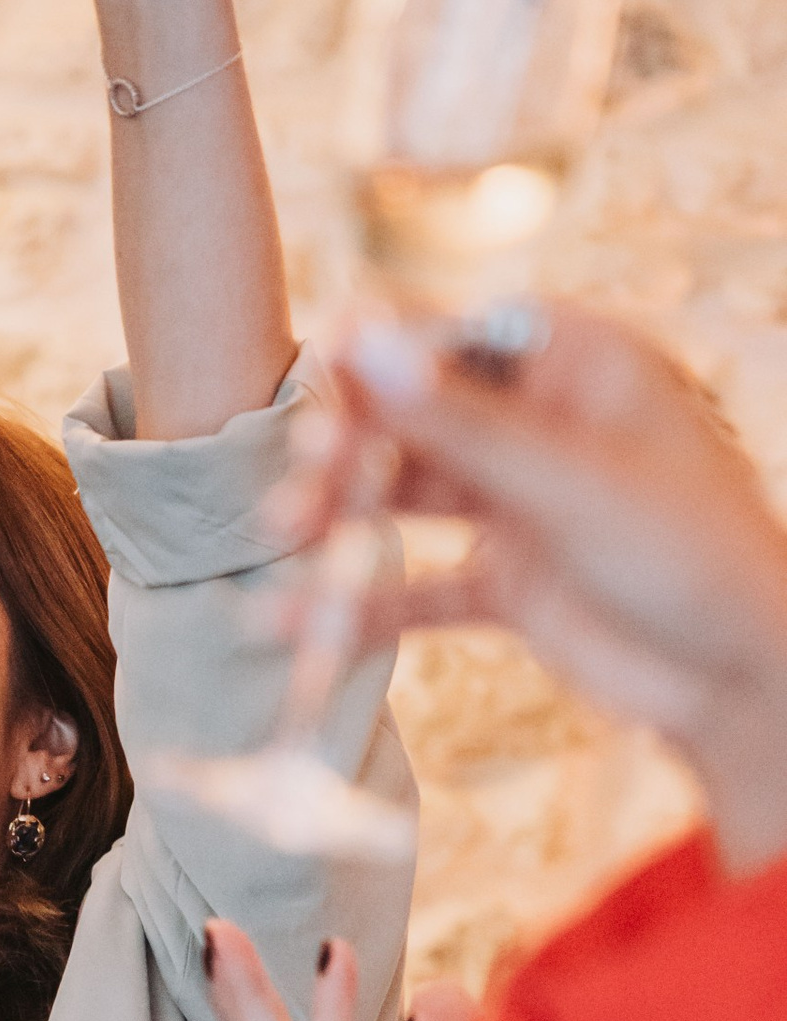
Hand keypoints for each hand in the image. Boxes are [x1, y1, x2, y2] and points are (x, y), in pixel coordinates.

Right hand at [283, 307, 786, 872]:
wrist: (741, 683)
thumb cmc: (690, 558)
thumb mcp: (571, 482)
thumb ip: (460, 421)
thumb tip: (366, 344)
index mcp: (576, 368)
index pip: (453, 337)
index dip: (378, 357)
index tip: (313, 378)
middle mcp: (540, 427)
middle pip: (415, 418)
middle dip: (347, 449)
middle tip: (294, 484)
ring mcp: (519, 505)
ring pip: (404, 498)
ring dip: (340, 520)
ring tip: (279, 542)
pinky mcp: (505, 580)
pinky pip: (416, 585)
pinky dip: (361, 606)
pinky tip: (295, 625)